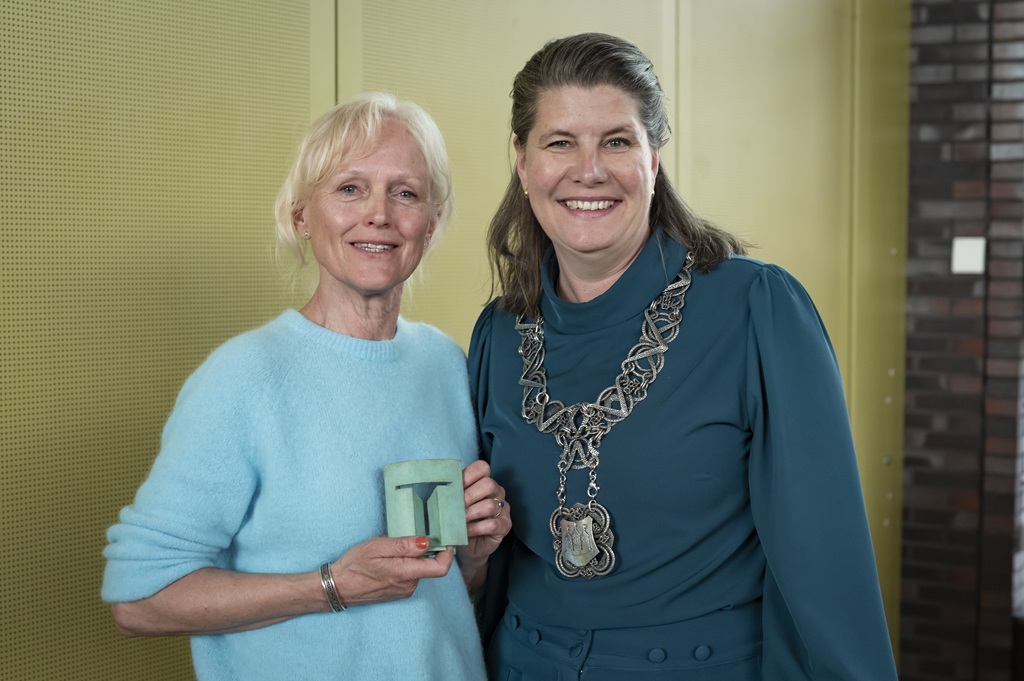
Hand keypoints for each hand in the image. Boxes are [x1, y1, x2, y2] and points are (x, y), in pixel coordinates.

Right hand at [330, 535, 453, 606]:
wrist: (337, 587)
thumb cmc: (354, 565)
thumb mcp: (377, 547)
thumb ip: (403, 545)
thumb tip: (426, 542)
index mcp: (405, 574)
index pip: (440, 568)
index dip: (447, 553)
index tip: (444, 540)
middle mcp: (409, 586)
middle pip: (430, 566)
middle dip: (424, 550)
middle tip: (407, 536)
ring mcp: (404, 591)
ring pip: (419, 569)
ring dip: (411, 556)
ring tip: (391, 548)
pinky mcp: (398, 592)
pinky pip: (410, 575)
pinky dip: (404, 564)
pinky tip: (387, 559)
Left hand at [457, 460, 510, 585]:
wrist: (467, 547)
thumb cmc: (458, 522)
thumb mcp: (453, 505)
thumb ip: (450, 494)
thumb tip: (436, 487)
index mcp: (484, 481)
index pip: (482, 468)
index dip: (468, 475)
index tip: (454, 486)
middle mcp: (496, 492)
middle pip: (488, 484)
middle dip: (468, 496)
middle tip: (454, 507)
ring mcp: (503, 508)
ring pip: (490, 505)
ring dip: (471, 513)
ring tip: (458, 521)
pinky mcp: (505, 525)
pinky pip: (492, 524)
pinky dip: (476, 528)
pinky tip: (465, 532)